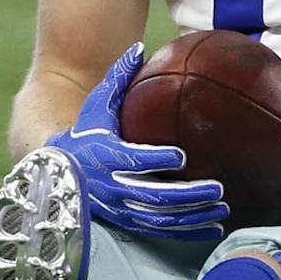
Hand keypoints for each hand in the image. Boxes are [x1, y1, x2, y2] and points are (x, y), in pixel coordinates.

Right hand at [46, 44, 226, 241]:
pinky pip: (160, 232)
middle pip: (152, 196)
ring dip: (192, 216)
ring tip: (222, 208)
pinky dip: (188, 233)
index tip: (181, 155)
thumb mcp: (97, 104)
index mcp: (104, 155)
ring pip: (159, 219)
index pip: (131, 160)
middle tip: (217, 187)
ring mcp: (119, 209)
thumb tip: (140, 46)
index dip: (155, 159)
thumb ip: (119, 77)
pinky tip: (214, 229)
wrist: (58, 170)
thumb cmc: (85, 131)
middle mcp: (111, 186)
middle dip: (186, 195)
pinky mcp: (127, 223)